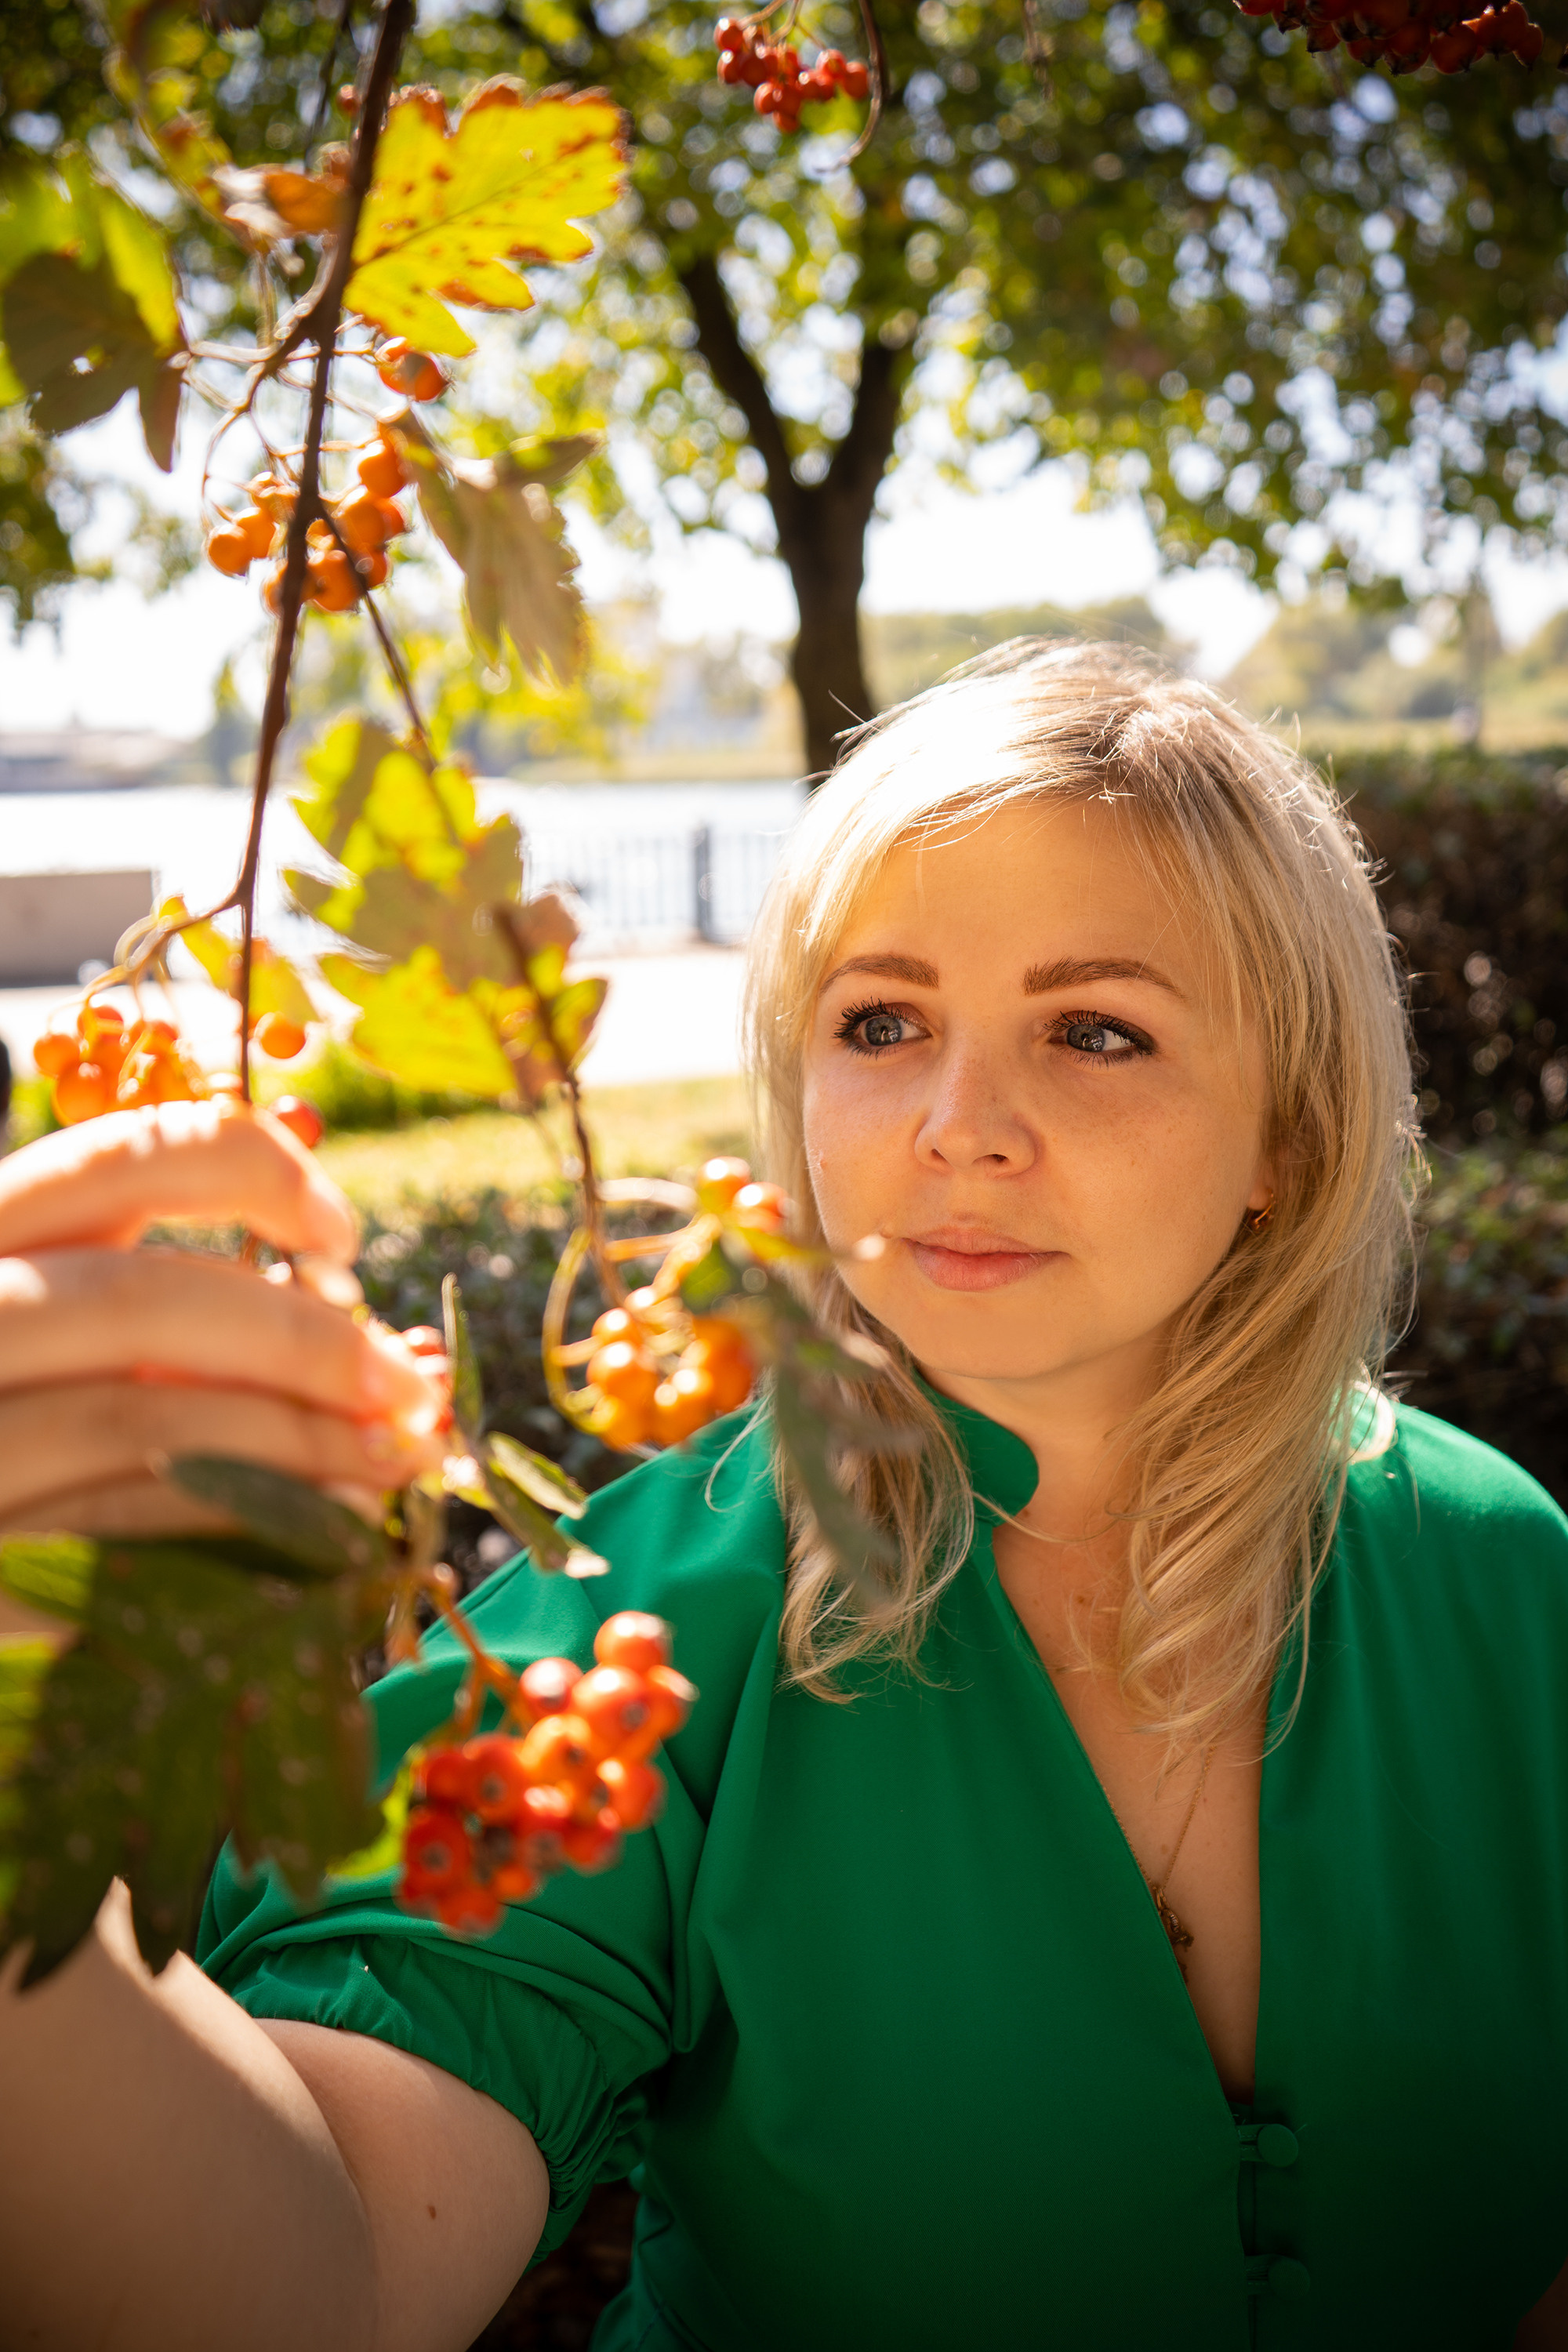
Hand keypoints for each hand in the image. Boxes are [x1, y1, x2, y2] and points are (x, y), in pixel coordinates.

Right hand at [0, 1097, 445, 1555]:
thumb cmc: (33, 1432)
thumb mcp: (92, 1349)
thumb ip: (204, 1328)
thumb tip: (406, 1360)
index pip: (122, 1158)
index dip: (251, 1174)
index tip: (344, 1236)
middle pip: (144, 1299)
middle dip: (309, 1344)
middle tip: (414, 1390)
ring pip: (143, 1423)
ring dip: (300, 1445)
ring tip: (398, 1461)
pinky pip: (122, 1537)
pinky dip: (239, 1528)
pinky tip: (329, 1533)